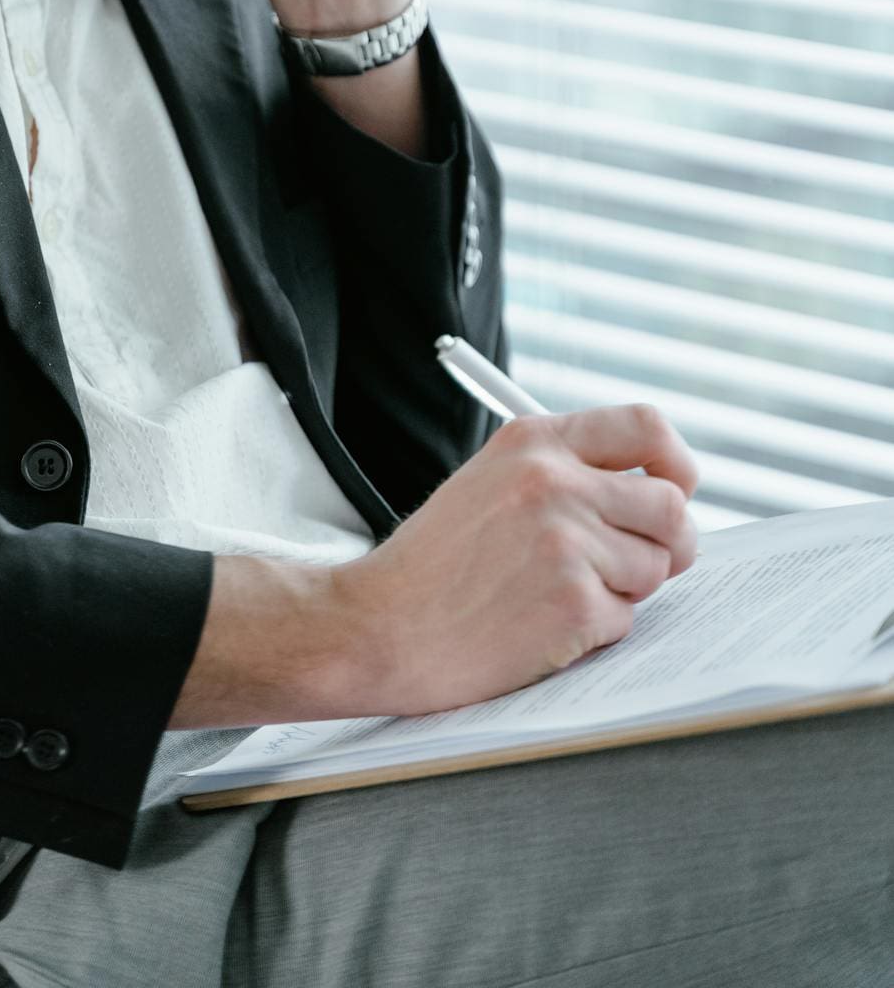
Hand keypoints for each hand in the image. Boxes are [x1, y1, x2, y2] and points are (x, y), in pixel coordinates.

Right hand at [325, 404, 699, 715]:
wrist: (380, 626)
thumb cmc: (434, 563)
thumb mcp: (490, 481)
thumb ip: (564, 473)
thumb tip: (656, 492)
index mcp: (534, 441)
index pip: (646, 425)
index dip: (675, 462)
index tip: (676, 488)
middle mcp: (554, 481)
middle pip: (670, 505)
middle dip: (668, 543)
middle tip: (640, 564)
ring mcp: (566, 541)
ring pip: (655, 567)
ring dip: (623, 591)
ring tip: (557, 594)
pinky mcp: (573, 602)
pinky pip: (625, 619)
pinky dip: (593, 632)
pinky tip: (540, 625)